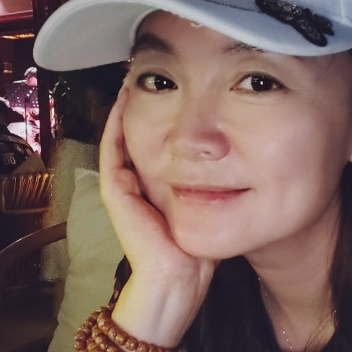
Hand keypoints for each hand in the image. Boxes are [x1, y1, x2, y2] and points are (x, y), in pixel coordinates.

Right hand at [99, 86, 215, 341]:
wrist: (178, 279)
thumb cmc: (198, 250)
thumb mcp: (210, 208)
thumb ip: (216, 185)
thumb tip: (238, 159)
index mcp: (159, 187)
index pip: (161, 142)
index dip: (168, 114)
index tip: (180, 88)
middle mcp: (138, 182)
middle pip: (140, 133)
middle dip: (149, 104)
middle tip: (153, 72)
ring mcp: (123, 185)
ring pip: (123, 135)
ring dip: (130, 107)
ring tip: (139, 76)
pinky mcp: (115, 190)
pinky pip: (114, 147)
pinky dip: (119, 122)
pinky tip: (129, 96)